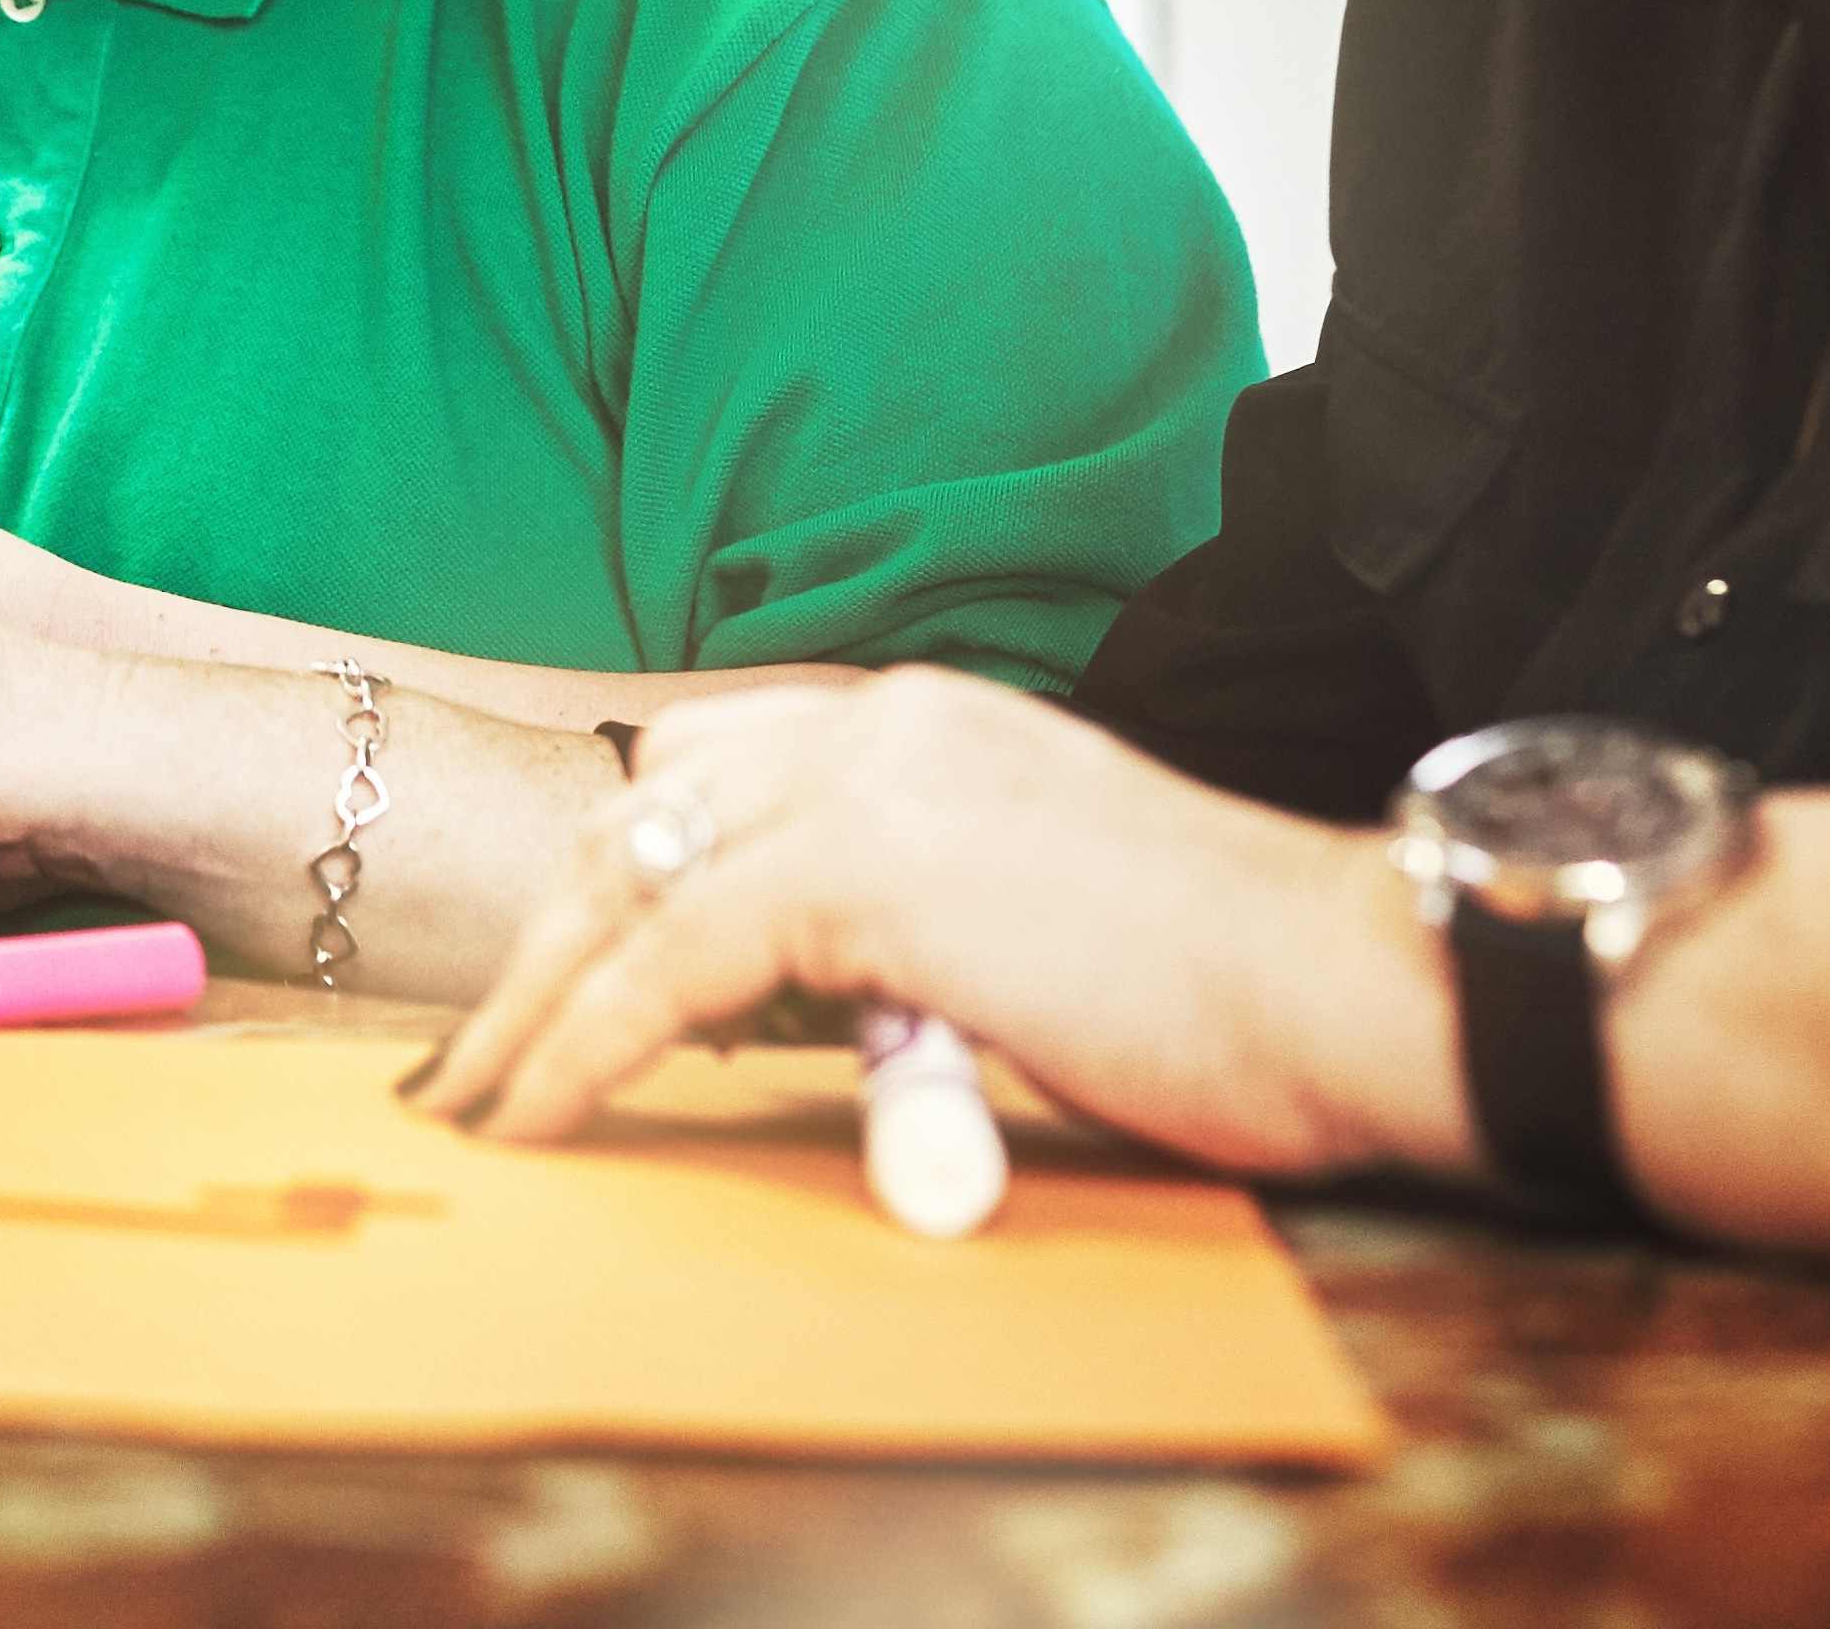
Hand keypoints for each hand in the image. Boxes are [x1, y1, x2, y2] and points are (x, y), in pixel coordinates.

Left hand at [405, 667, 1368, 1170]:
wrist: (1350, 986)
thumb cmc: (1230, 991)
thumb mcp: (1029, 913)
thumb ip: (911, 918)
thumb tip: (799, 993)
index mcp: (923, 719)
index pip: (709, 767)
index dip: (617, 872)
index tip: (556, 971)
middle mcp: (882, 720)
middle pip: (641, 811)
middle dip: (546, 936)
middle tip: (479, 1050)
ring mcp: (871, 782)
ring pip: (631, 880)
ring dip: (540, 998)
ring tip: (484, 1098)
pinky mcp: (866, 873)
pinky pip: (671, 963)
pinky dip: (590, 1042)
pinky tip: (550, 1112)